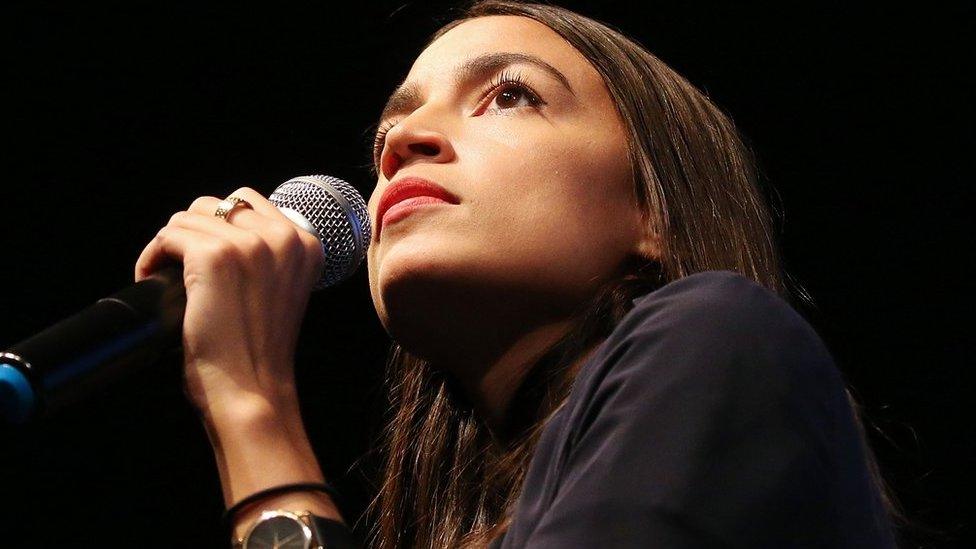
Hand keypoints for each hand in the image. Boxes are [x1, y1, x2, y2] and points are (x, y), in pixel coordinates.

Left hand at [134, 187, 324, 420]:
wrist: (253, 391)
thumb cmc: (260, 352)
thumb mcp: (281, 290)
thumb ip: (268, 256)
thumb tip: (218, 229)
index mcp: (305, 243)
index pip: (248, 202)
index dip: (218, 227)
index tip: (204, 258)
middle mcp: (283, 237)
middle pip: (216, 204)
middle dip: (192, 232)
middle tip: (181, 267)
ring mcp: (249, 245)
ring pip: (186, 218)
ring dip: (169, 246)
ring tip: (165, 275)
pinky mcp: (214, 257)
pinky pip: (168, 236)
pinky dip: (151, 257)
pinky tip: (152, 278)